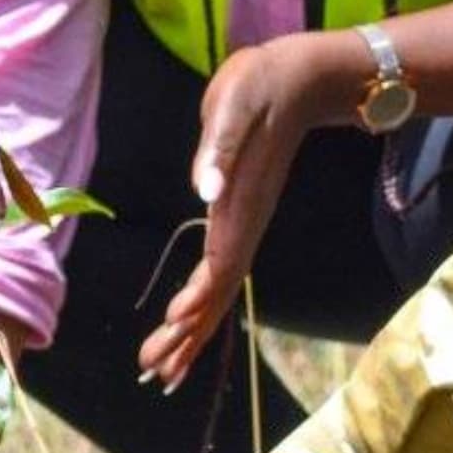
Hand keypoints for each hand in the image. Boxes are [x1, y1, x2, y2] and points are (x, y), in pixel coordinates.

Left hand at [142, 34, 355, 389]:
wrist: (298, 79)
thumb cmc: (260, 86)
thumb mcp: (233, 106)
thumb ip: (220, 149)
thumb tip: (205, 190)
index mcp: (241, 202)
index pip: (221, 262)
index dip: (199, 298)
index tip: (174, 327)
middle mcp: (246, 222)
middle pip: (219, 292)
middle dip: (189, 335)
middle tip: (154, 374)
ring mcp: (245, 223)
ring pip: (219, 290)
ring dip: (192, 332)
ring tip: (162, 369)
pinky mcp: (240, 218)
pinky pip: (220, 273)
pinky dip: (201, 305)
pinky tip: (184, 324)